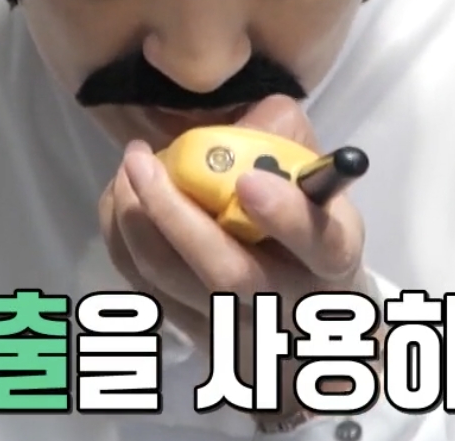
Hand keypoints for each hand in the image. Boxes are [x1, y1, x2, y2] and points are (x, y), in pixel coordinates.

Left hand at [97, 97, 370, 412]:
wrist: (307, 312)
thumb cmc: (310, 223)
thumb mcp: (317, 182)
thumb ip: (284, 144)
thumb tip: (241, 121)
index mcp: (333, 258)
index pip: (321, 244)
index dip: (286, 215)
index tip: (249, 179)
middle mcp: (288, 301)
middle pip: (228, 273)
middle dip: (174, 212)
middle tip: (141, 159)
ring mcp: (237, 327)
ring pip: (173, 282)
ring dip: (136, 220)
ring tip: (128, 170)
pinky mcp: (194, 333)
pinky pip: (144, 288)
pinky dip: (122, 240)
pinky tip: (122, 202)